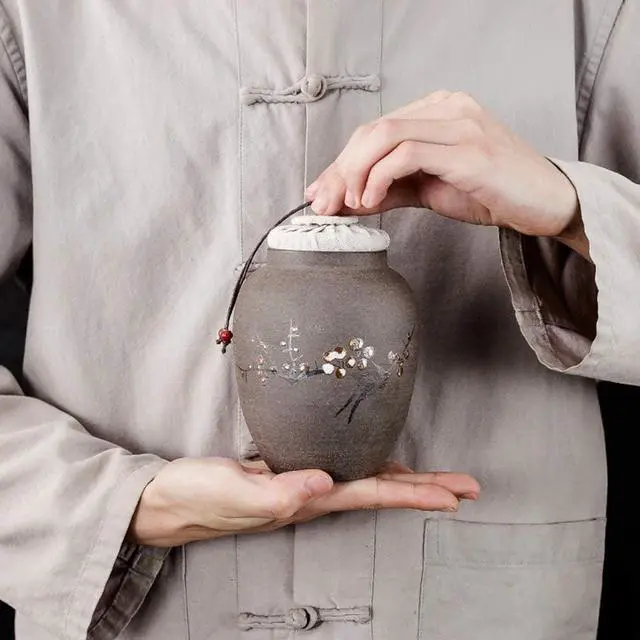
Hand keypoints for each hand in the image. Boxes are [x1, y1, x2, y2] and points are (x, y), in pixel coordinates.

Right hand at [129, 457, 479, 546]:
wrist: (170, 499)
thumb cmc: (198, 497)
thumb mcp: (234, 494)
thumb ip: (278, 493)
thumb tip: (325, 484)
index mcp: (305, 500)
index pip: (371, 495)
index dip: (414, 494)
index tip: (454, 496)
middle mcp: (311, 494)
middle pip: (380, 491)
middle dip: (425, 489)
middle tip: (466, 486)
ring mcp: (302, 484)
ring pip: (366, 481)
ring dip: (404, 480)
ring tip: (436, 479)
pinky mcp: (288, 471)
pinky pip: (343, 469)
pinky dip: (369, 467)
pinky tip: (376, 462)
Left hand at [306, 90, 588, 258]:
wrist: (546, 204)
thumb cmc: (492, 193)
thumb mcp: (431, 188)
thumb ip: (389, 188)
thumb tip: (345, 200)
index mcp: (438, 110)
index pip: (375, 131)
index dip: (340, 163)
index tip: (320, 193)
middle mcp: (447, 108)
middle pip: (373, 130)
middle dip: (339, 170)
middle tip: (323, 203)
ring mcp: (459, 124)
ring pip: (384, 135)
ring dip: (354, 173)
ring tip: (348, 205)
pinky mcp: (468, 149)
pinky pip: (407, 154)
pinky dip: (379, 178)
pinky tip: (371, 201)